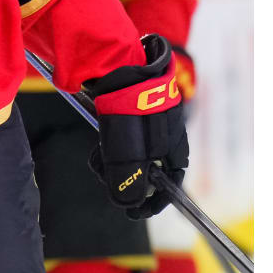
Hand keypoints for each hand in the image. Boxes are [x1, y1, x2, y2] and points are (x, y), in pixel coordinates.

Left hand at [82, 33, 188, 218]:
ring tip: (98, 157)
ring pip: (130, 152)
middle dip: (124, 177)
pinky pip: (120, 134)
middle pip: (147, 167)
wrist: (113, 60)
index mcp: (174, 141)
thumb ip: (127, 177)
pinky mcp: (129, 106)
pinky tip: (98, 139)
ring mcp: (147, 117)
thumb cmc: (127, 105)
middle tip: (105, 175)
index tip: (135, 212)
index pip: (172, 179)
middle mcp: (165, 130)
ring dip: (112, 159)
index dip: (155, 199)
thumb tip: (126, 203)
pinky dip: (108, 143)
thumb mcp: (127, 148)